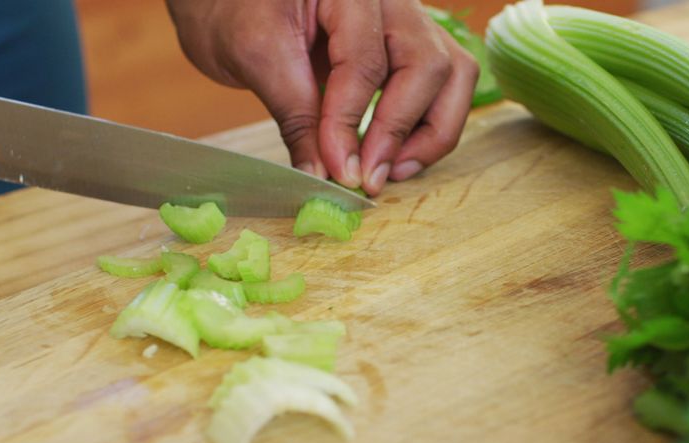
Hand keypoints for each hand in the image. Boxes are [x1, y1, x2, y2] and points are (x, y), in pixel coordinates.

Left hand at [166, 0, 478, 195]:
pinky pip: (446, 84)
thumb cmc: (236, 13)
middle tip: (367, 178)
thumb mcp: (254, 57)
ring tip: (389, 172)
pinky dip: (429, 126)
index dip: (351, 121)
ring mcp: (408, 18)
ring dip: (429, 133)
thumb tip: (323, 176)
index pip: (364, 59)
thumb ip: (296, 115)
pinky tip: (397, 158)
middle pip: (427, 64)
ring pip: (452, 75)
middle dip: (399, 130)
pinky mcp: (411, 44)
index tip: (339, 170)